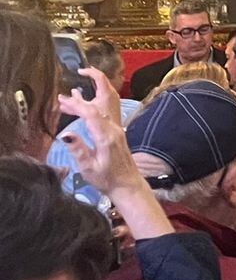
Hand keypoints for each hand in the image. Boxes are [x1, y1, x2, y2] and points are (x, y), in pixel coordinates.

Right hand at [59, 76, 173, 241]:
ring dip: (88, 100)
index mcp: (107, 138)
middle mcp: (114, 130)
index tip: (64, 101)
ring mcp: (117, 130)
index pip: (93, 115)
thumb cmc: (107, 179)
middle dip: (81, 99)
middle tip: (64, 95)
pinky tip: (81, 107)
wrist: (127, 184)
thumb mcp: (88, 168)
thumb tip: (65, 134)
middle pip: (98, 107)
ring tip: (69, 96)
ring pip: (102, 109)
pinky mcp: (116, 132)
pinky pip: (104, 114)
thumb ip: (78, 150)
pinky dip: (92, 108)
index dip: (78, 105)